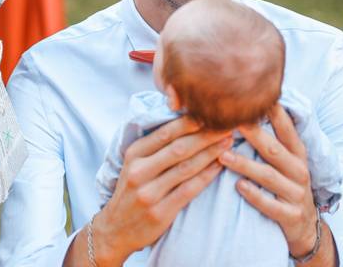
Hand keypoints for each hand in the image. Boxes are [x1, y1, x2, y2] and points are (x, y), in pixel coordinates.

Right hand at [91, 118, 230, 263]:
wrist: (115, 229)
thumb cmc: (131, 191)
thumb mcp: (133, 164)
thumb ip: (154, 147)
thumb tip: (186, 123)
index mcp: (133, 154)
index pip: (165, 132)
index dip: (190, 122)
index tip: (210, 114)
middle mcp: (139, 172)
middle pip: (179, 148)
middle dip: (206, 135)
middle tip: (227, 126)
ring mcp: (149, 193)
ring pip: (187, 168)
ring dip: (211, 153)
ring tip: (228, 143)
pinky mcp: (160, 213)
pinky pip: (189, 190)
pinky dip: (207, 176)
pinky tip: (219, 166)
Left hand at [220, 106, 326, 258]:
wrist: (306, 227)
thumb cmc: (288, 185)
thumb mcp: (287, 162)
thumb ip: (272, 140)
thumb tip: (249, 109)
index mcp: (297, 154)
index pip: (286, 129)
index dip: (274, 113)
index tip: (257, 95)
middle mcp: (299, 171)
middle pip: (274, 150)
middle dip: (254, 134)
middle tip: (231, 120)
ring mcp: (296, 194)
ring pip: (269, 177)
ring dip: (245, 165)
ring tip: (223, 156)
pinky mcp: (291, 215)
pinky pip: (271, 205)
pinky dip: (255, 196)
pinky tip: (239, 186)